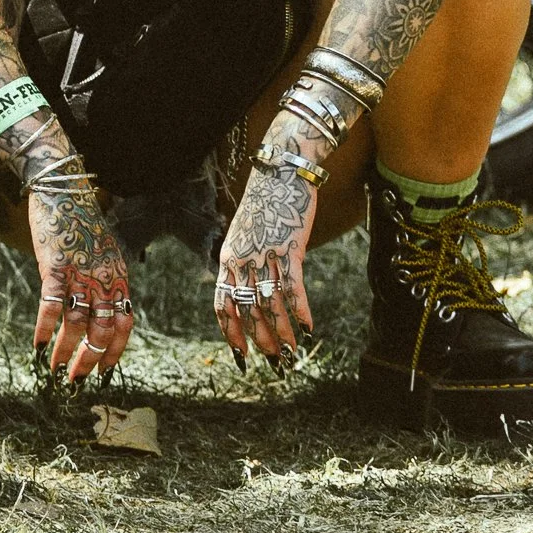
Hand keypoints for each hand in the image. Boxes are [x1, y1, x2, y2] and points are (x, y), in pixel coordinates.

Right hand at [29, 184, 133, 382]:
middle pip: (102, 331)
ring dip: (65, 352)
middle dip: (88, 361)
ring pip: (76, 325)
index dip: (114, 351)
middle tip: (74, 380)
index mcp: (118, 276)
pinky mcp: (55, 266)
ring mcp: (80, 272)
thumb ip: (104, 281)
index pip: (124, 323)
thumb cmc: (81, 221)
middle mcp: (103, 278)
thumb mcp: (103, 251)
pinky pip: (51, 306)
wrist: (62, 187)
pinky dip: (43, 328)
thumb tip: (98, 314)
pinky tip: (36, 344)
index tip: (103, 372)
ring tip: (53, 369)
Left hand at [215, 163, 315, 366]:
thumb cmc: (265, 205)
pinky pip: (293, 286)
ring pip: (271, 303)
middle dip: (262, 339)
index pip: (223, 304)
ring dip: (283, 332)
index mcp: (228, 258)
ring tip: (293, 352)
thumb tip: (251, 292)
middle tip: (276, 361)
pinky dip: (301, 309)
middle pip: (248, 309)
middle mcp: (243, 259)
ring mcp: (265, 254)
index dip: (232, 333)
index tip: (242, 355)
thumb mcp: (243, 234)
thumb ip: (243, 262)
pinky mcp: (290, 247)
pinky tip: (309, 327)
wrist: (281, 172)